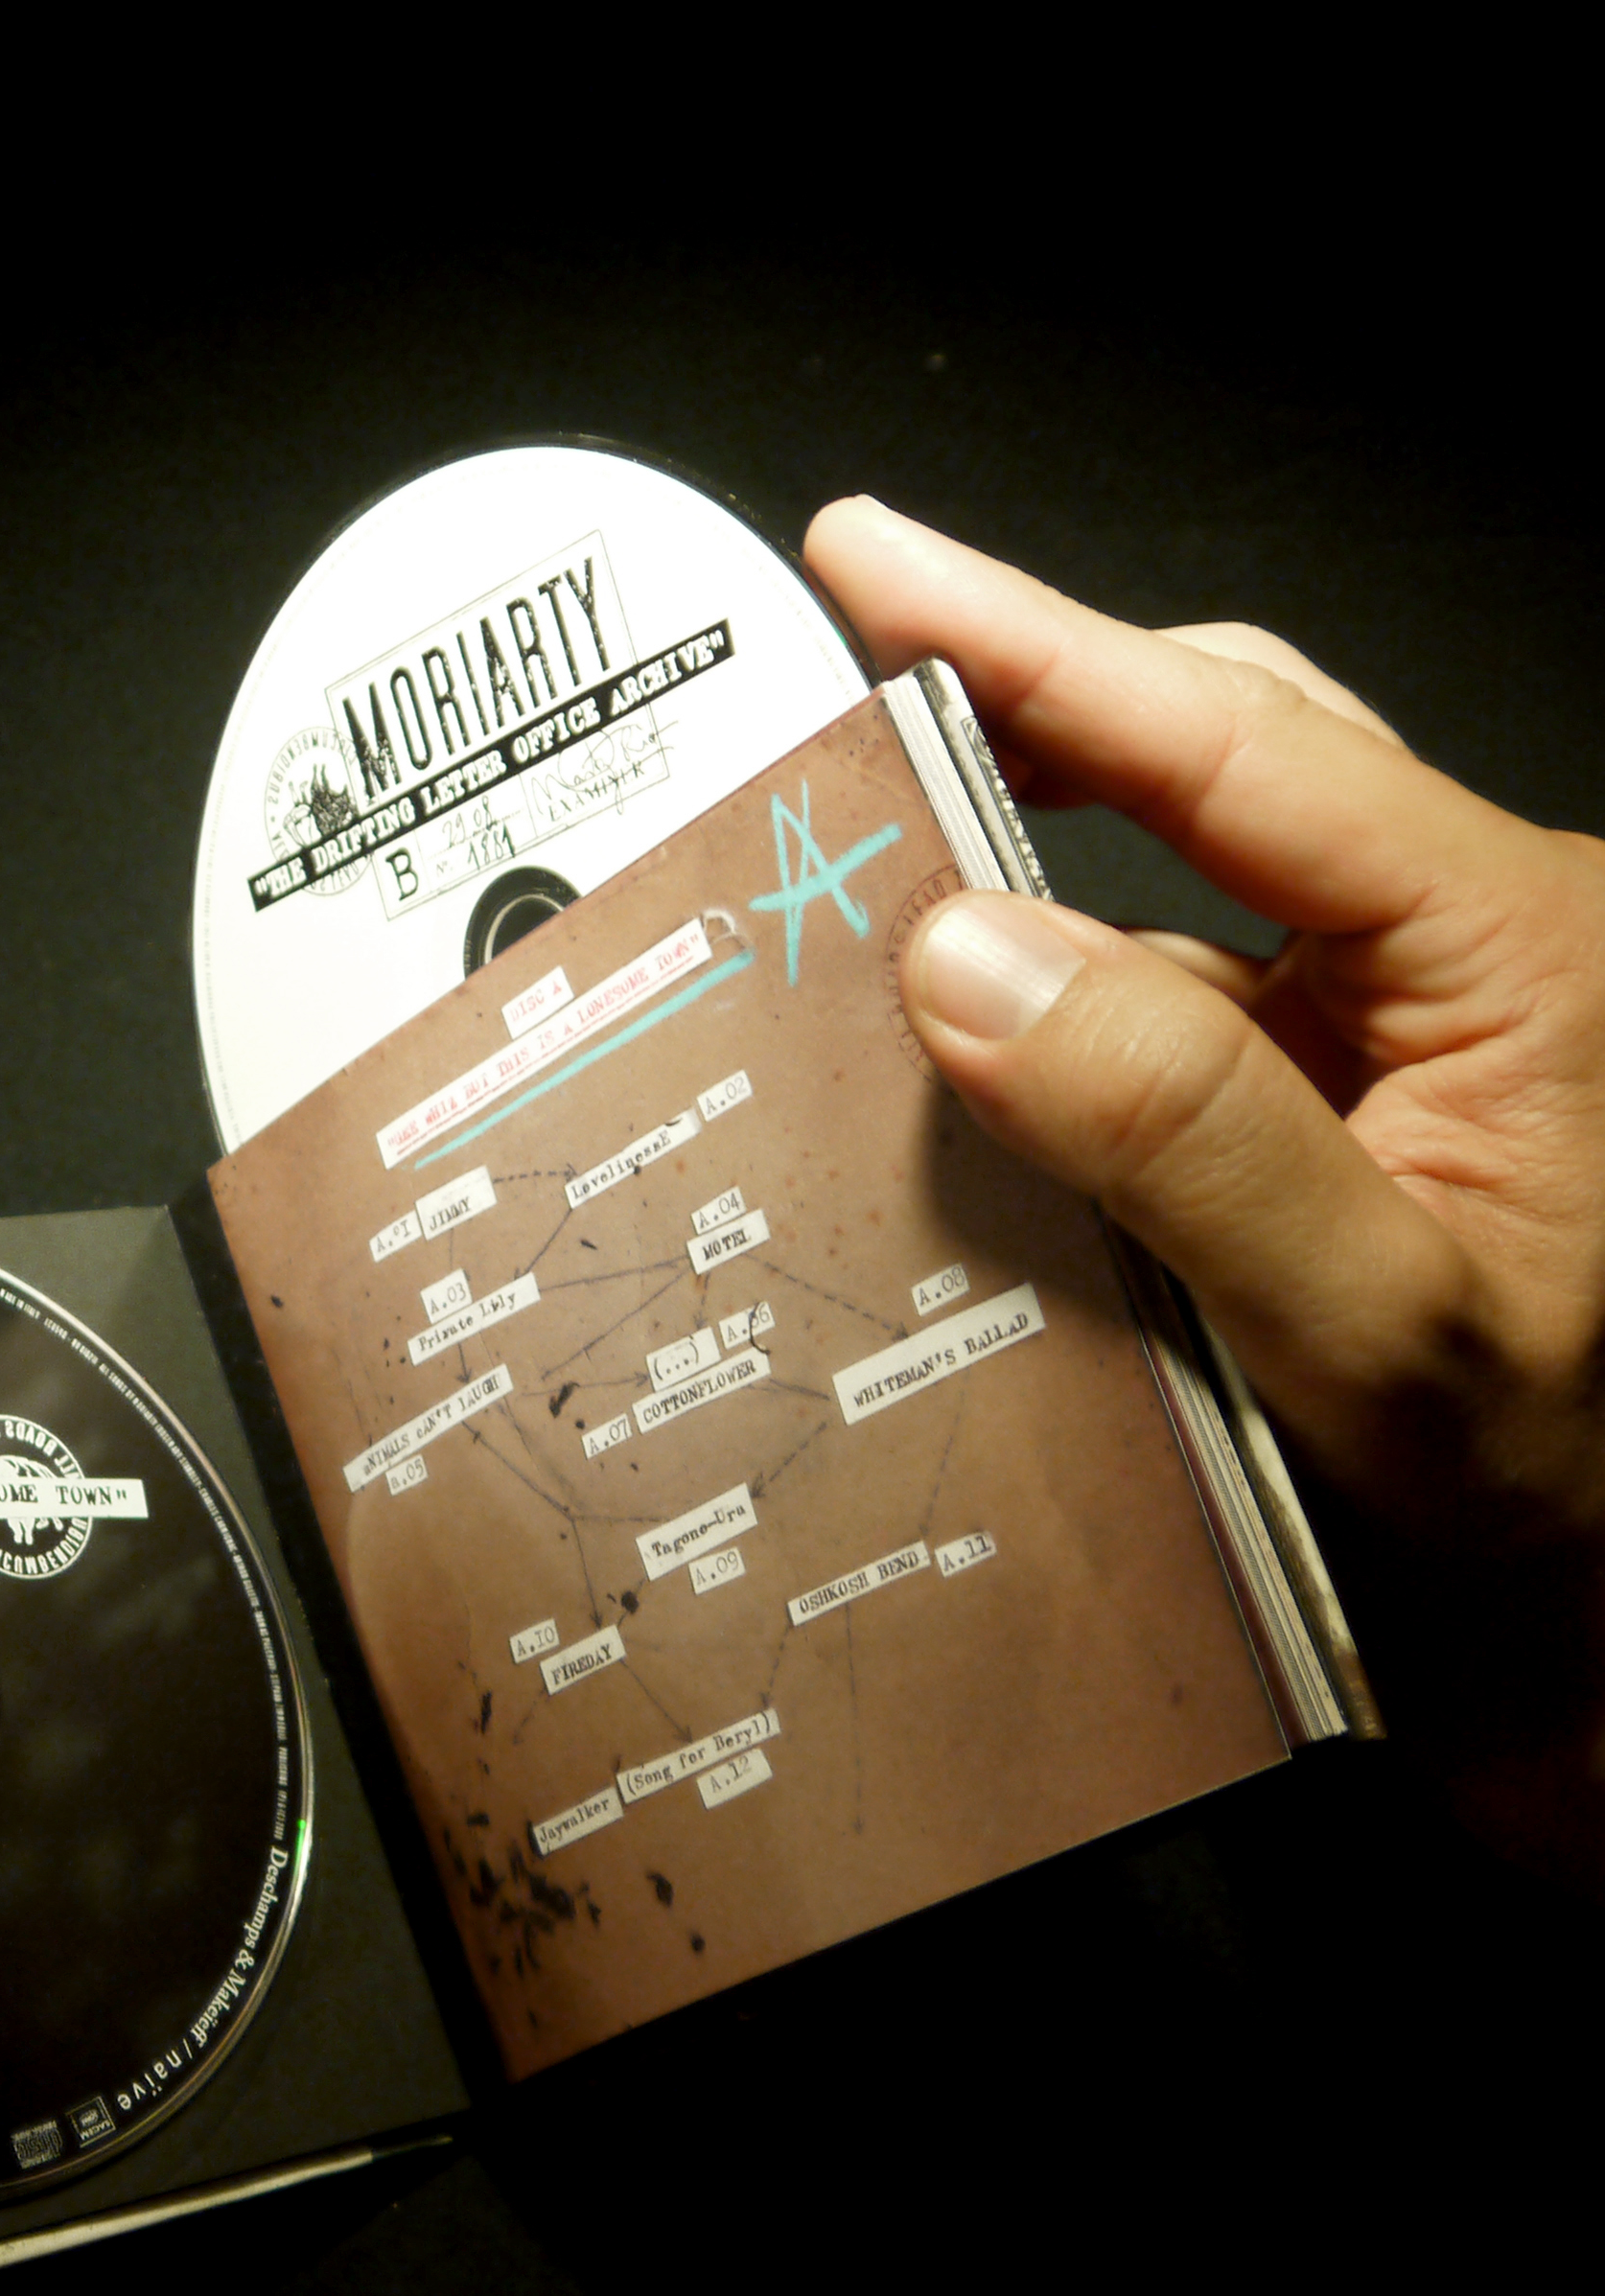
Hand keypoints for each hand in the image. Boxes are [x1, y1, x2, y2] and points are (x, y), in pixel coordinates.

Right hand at [804, 497, 1604, 1883]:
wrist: (1603, 1674)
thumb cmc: (1561, 1512)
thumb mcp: (1381, 1328)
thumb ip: (1185, 1135)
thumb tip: (967, 954)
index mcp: (1520, 948)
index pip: (1238, 746)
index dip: (1036, 640)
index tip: (871, 565)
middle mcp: (1452, 967)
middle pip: (1208, 764)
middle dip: (1011, 726)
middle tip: (825, 699)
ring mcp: (1382, 1049)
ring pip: (1163, 905)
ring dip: (1007, 912)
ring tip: (839, 912)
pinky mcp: (1321, 1131)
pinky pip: (1149, 1037)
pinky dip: (1034, 1049)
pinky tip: (943, 1098)